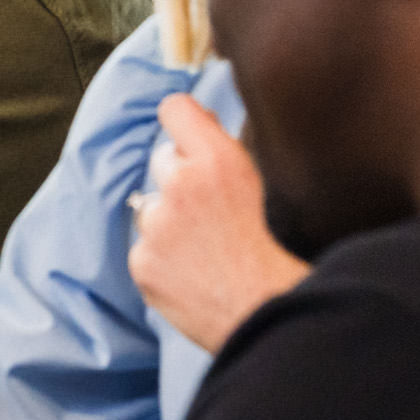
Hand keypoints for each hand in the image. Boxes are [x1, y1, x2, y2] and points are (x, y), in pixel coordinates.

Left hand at [130, 93, 307, 354]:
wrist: (268, 311)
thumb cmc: (276, 251)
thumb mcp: (262, 185)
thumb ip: (225, 154)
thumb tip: (200, 123)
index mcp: (218, 160)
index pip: (176, 109)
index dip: (184, 120)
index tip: (189, 133)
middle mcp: (181, 185)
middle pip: (162, 159)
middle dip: (179, 178)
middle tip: (211, 210)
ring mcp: (157, 225)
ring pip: (151, 208)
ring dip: (169, 221)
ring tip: (206, 249)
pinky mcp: (142, 262)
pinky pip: (146, 249)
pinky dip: (163, 259)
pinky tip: (193, 273)